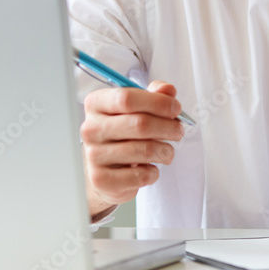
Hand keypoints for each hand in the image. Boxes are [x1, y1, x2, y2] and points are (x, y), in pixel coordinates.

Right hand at [80, 80, 183, 218]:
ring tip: (167, 151)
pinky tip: (150, 168)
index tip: (176, 108)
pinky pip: (140, 175)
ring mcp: (94, 155)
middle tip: (178, 131)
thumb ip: (154, 95)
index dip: (158, 102)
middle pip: (140, 123)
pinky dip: (154, 172)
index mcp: (96, 104)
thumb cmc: (124, 134)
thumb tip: (168, 90)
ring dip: (165, 151)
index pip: (127, 98)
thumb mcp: (137, 109)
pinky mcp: (101, 180)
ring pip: (144, 150)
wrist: (105, 171)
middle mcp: (91, 128)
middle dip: (168, 127)